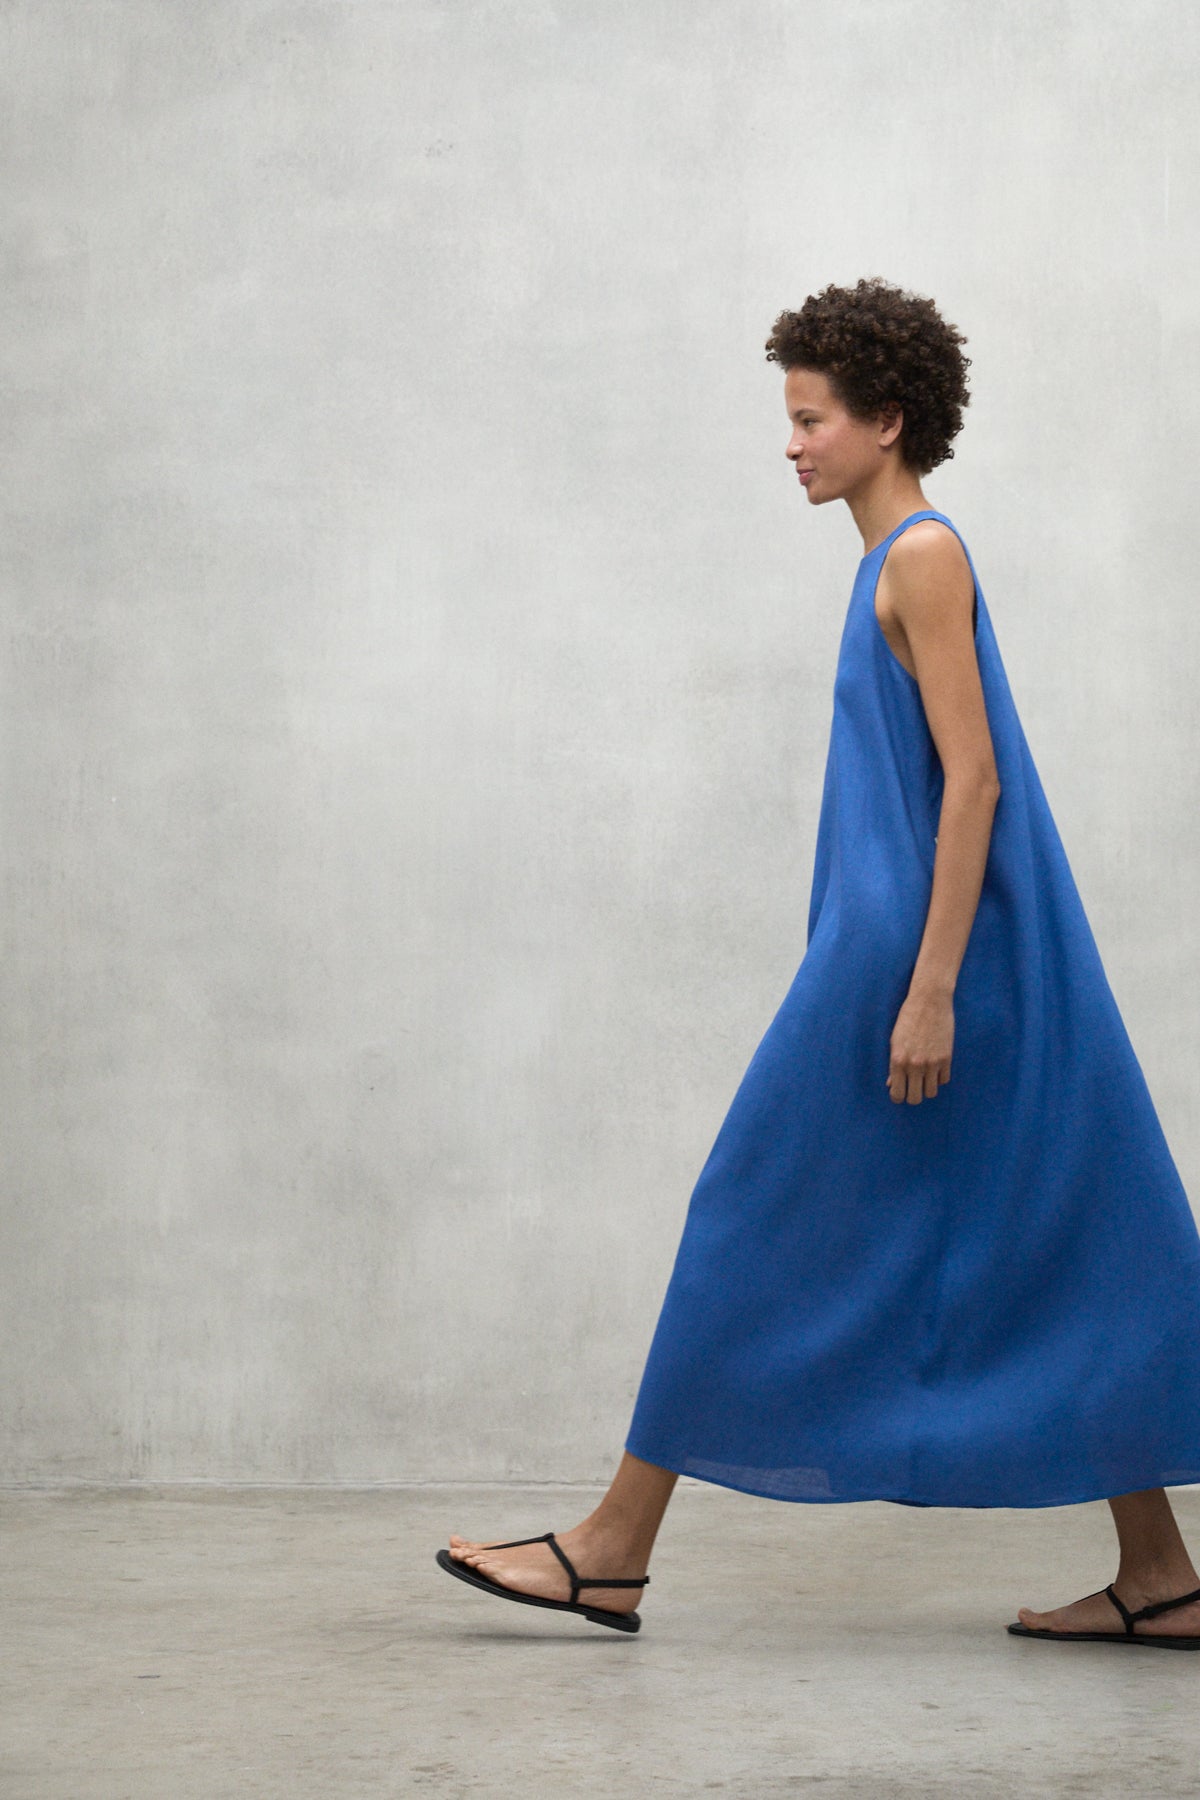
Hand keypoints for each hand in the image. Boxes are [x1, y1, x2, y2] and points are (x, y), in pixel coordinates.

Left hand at [885, 986, 953, 1103]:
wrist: (929, 1001)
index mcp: (897, 1060)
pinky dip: (939, 1077)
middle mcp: (914, 1064)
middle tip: (913, 1088)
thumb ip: (893, 1065)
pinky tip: (935, 1067)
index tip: (900, 1093)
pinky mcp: (946, 1058)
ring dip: (927, 1087)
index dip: (898, 1096)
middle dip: (913, 1096)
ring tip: (924, 1078)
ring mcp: (932, 1062)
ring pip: (931, 1092)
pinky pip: (944, 1080)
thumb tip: (892, 1084)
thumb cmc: (908, 1019)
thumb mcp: (895, 1041)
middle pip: (915, 1098)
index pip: (897, 1094)